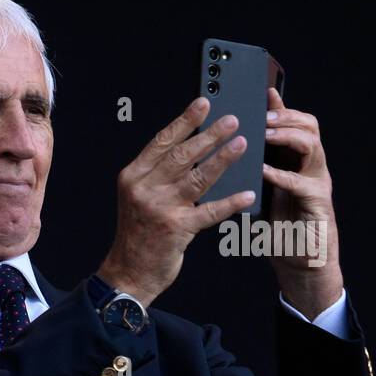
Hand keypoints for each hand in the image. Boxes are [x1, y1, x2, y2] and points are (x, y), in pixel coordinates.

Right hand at [98, 96, 253, 306]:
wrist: (129, 272)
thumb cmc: (138, 233)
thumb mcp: (137, 196)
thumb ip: (157, 173)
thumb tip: (193, 147)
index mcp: (133, 176)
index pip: (162, 141)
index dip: (185, 120)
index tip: (203, 103)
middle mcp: (144, 189)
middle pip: (182, 155)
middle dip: (210, 134)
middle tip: (233, 120)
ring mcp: (160, 209)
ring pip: (198, 177)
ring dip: (223, 159)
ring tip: (242, 144)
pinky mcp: (177, 229)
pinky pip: (210, 212)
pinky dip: (230, 203)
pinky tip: (247, 194)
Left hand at [262, 87, 342, 317]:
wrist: (299, 262)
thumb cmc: (278, 227)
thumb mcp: (259, 192)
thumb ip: (248, 171)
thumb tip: (218, 152)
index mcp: (293, 160)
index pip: (290, 123)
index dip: (278, 106)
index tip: (259, 90)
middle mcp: (309, 166)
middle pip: (308, 125)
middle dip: (285, 115)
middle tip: (262, 113)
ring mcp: (317, 183)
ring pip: (312, 146)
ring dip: (288, 137)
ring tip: (265, 133)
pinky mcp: (318, 204)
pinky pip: (303, 184)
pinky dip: (284, 176)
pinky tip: (265, 172)